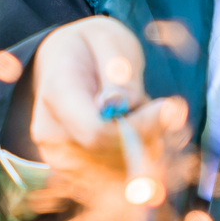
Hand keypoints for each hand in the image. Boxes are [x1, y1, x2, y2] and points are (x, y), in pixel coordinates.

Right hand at [5, 17, 194, 220]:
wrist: (65, 59)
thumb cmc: (93, 45)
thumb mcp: (109, 40)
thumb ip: (118, 70)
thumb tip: (120, 104)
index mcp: (57, 93)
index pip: (96, 133)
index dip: (139, 130)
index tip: (168, 107)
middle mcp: (51, 133)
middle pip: (111, 158)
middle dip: (149, 139)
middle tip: (164, 108)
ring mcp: (59, 157)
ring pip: (119, 174)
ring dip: (146, 149)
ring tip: (140, 113)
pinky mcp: (73, 173)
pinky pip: (116, 180)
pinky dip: (137, 161)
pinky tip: (136, 133)